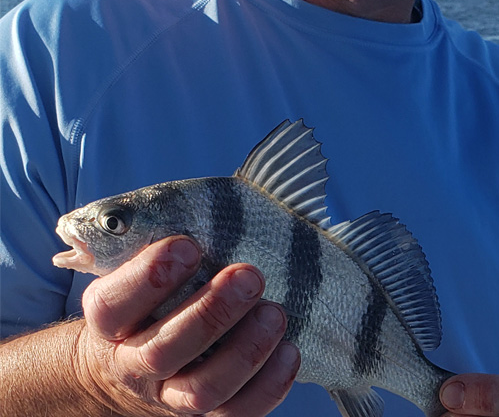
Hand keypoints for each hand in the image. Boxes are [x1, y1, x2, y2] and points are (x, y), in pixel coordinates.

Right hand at [74, 235, 299, 415]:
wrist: (127, 365)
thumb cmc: (150, 295)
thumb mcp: (138, 265)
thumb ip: (156, 235)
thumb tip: (202, 202)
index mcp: (110, 321)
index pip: (113, 306)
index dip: (149, 278)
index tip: (189, 246)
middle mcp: (134, 364)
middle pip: (163, 351)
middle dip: (211, 311)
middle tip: (251, 275)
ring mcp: (170, 396)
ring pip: (201, 392)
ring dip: (245, 351)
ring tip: (276, 313)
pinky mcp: (206, 415)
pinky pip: (236, 415)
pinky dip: (268, 386)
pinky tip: (290, 350)